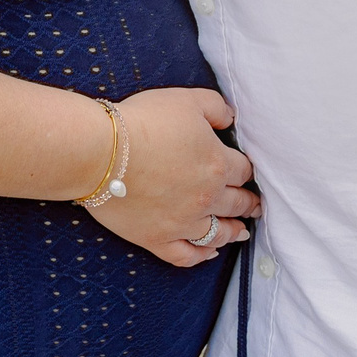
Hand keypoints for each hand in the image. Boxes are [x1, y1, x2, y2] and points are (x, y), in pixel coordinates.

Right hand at [81, 88, 257, 266]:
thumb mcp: (186, 100)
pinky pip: (187, 255)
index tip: (246, 172)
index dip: (246, 169)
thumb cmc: (143, 122)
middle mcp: (206, 197)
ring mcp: (183, 222)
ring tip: (242, 231)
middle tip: (255, 205)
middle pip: (237, 203)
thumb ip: (216, 107)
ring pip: (219, 233)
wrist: (101, 152)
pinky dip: (202, 256)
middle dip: (249, 202)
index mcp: (217, 164)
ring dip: (234, 231)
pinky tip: (210, 252)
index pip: (243, 170)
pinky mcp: (158, 239)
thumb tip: (231, 119)